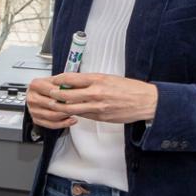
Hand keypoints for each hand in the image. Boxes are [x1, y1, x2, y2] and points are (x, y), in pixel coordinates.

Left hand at [28, 73, 157, 125]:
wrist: (146, 101)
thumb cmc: (129, 88)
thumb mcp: (108, 78)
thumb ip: (91, 81)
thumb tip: (74, 82)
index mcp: (98, 80)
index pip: (71, 78)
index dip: (59, 80)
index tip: (54, 80)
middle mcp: (96, 93)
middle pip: (67, 95)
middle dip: (55, 95)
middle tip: (49, 94)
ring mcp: (97, 107)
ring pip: (71, 108)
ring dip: (60, 107)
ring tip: (54, 104)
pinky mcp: (100, 117)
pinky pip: (82, 115)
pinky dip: (74, 113)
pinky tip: (70, 111)